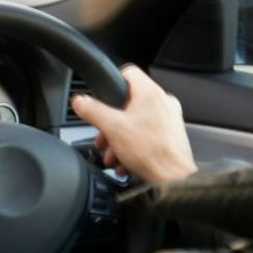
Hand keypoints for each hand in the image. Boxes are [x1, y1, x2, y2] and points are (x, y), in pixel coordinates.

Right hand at [70, 64, 196, 182]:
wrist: (173, 179)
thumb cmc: (150, 152)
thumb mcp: (111, 128)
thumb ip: (92, 110)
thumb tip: (79, 101)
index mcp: (150, 93)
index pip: (128, 73)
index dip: (111, 83)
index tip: (102, 98)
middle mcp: (163, 102)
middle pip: (128, 102)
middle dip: (110, 122)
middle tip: (103, 136)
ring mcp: (169, 119)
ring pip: (135, 121)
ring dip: (119, 137)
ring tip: (113, 153)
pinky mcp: (171, 136)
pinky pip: (145, 134)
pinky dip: (132, 145)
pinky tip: (124, 160)